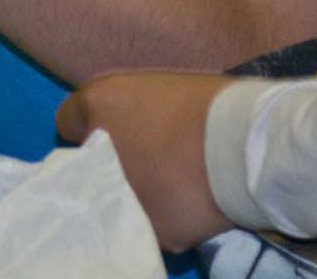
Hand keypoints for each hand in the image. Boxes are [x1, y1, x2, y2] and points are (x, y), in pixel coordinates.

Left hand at [57, 71, 234, 250]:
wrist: (247, 147)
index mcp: (100, 105)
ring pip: (116, 199)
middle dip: (109, 163)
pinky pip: (150, 225)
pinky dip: (166, 217)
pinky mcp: (149, 231)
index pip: (69, 120)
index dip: (93, 124)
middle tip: (148, 158)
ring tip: (172, 182)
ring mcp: (121, 197)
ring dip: (134, 193)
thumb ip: (125, 105)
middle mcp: (97, 153)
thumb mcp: (158, 86)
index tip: (115, 129)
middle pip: (88, 165)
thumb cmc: (211, 103)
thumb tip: (118, 123)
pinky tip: (189, 204)